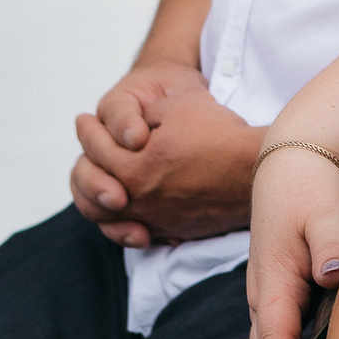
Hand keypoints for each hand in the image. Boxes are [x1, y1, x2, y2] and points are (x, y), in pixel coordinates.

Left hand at [70, 71, 260, 246]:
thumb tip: (123, 130)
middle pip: (91, 188)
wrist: (256, 168)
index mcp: (134, 167)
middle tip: (85, 150)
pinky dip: (119, 221)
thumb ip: (139, 118)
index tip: (83, 120)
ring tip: (97, 180)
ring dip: (95, 197)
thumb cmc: (221, 135)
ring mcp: (153, 218)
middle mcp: (138, 199)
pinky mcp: (170, 230)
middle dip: (84, 165)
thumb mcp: (176, 108)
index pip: (95, 149)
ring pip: (105, 217)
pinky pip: (131, 231)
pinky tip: (123, 206)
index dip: (87, 130)